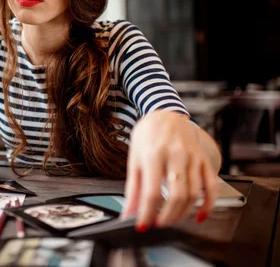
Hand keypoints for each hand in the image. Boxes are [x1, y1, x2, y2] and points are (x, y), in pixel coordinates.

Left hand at [122, 110, 217, 230]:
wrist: (165, 114)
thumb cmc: (147, 136)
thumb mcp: (134, 159)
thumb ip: (133, 188)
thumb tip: (128, 213)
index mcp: (153, 154)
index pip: (152, 192)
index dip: (148, 213)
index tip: (144, 225)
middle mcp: (175, 155)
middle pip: (177, 195)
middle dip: (168, 216)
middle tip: (159, 223)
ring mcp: (193, 157)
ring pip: (194, 194)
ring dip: (183, 213)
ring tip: (172, 219)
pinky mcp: (204, 160)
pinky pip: (211, 186)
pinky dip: (208, 205)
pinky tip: (199, 215)